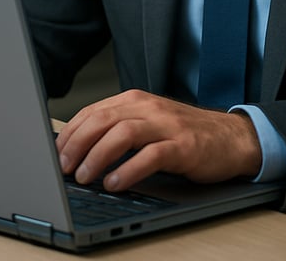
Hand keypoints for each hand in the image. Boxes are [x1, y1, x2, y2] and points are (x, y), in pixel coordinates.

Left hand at [55, 89, 261, 191]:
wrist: (230, 137)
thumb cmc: (184, 134)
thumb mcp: (148, 124)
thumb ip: (118, 129)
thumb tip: (77, 149)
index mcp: (135, 100)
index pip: (93, 112)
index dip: (70, 133)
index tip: (55, 154)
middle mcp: (148, 108)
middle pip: (103, 120)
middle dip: (77, 144)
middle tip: (63, 167)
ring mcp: (166, 125)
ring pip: (122, 134)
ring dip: (97, 156)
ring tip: (84, 177)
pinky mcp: (183, 145)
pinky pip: (151, 155)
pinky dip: (128, 171)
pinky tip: (115, 184)